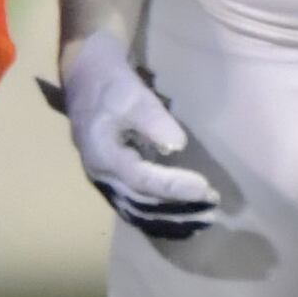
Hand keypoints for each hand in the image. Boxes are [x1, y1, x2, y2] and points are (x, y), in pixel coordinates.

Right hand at [46, 25, 223, 239]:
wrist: (87, 76)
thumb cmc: (111, 84)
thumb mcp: (134, 96)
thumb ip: (155, 122)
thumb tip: (177, 147)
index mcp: (102, 155)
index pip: (143, 181)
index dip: (175, 187)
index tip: (205, 189)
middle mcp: (101, 174)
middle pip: (140, 203)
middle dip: (177, 211)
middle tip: (211, 210)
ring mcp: (104, 179)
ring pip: (137, 210)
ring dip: (169, 219)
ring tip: (201, 220)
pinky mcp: (112, 178)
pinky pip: (134, 205)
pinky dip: (158, 215)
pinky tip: (180, 218)